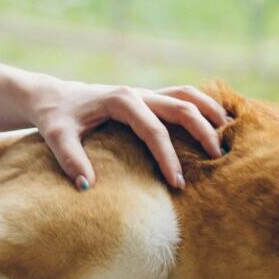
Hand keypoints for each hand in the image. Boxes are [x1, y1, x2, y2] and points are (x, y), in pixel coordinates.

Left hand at [26, 79, 230, 190]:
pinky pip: (180, 97)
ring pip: (187, 94)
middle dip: (202, 131)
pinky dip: (201, 106)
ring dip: (209, 110)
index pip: (153, 130)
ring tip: (229, 132)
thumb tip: (86, 186)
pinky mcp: (146, 99)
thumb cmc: (54, 117)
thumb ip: (70, 158)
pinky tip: (216, 121)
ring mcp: (144, 94)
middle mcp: (137, 93)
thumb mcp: (55, 135)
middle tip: (217, 159)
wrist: (50, 97)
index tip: (178, 184)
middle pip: (181, 106)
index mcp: (120, 100)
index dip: (168, 157)